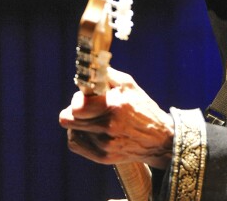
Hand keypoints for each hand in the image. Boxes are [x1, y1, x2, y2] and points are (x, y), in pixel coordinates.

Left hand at [59, 67, 173, 168]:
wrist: (159, 139)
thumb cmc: (142, 107)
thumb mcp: (129, 85)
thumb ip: (106, 74)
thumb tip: (88, 68)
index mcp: (114, 106)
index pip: (76, 106)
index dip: (77, 99)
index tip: (86, 97)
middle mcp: (108, 127)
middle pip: (67, 119)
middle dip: (75, 109)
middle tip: (88, 107)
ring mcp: (104, 145)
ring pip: (72, 130)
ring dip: (79, 123)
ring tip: (94, 119)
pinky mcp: (102, 157)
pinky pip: (75, 144)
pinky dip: (79, 135)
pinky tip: (92, 130)